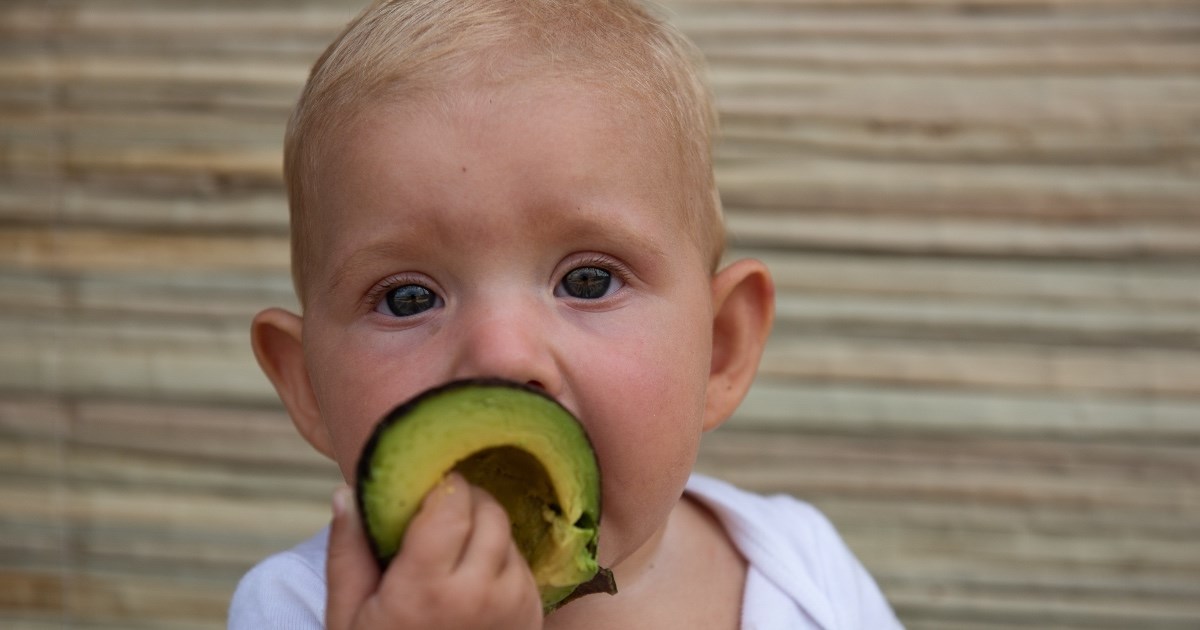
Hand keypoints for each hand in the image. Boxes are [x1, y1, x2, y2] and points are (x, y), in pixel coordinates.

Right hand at [326, 473, 542, 629]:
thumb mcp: (348, 615)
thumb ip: (348, 551)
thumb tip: (346, 492)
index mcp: (427, 589)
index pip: (452, 504)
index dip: (439, 487)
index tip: (424, 489)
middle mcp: (480, 593)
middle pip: (488, 511)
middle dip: (464, 501)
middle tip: (437, 512)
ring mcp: (514, 604)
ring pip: (508, 533)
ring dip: (484, 528)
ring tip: (451, 550)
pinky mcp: (533, 614)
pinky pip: (521, 562)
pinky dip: (500, 557)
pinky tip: (471, 577)